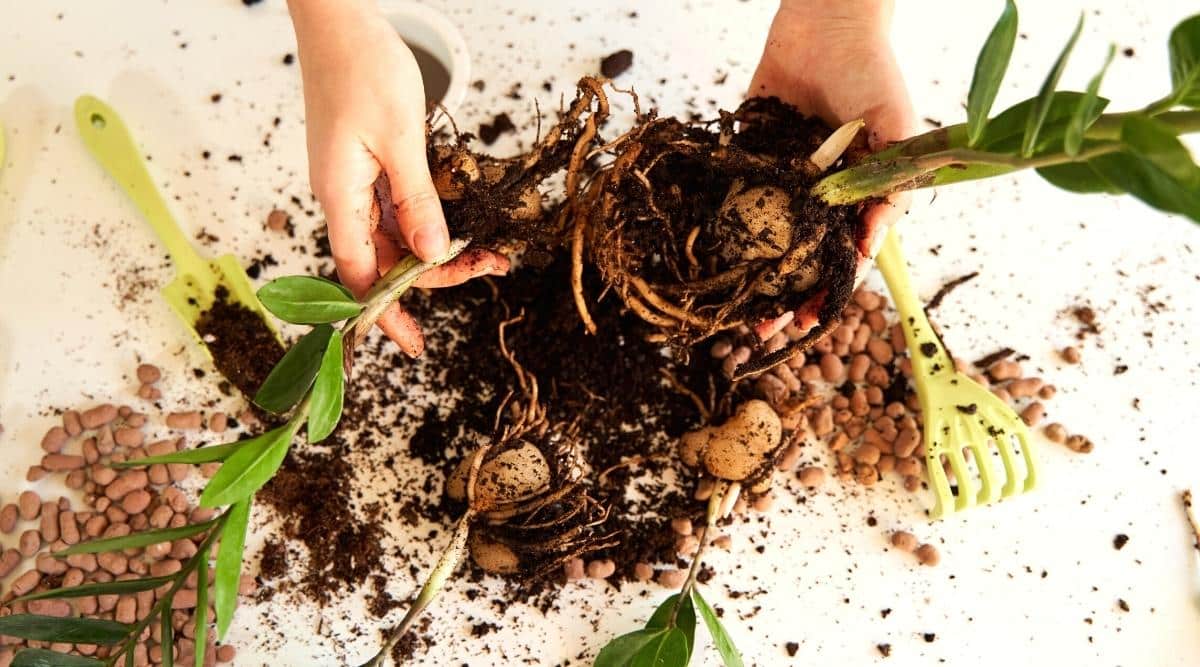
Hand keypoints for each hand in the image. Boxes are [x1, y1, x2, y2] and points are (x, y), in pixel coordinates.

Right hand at [289, 0, 507, 356]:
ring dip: (438, 250)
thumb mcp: (401, 137)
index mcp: (340, 195)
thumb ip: (417, 200)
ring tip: (488, 251)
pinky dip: (430, 223)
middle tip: (490, 265)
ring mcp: (355, 183)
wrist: (339, 21)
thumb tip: (432, 255)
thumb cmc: (361, 66)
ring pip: (396, 238)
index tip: (416, 344)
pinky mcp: (368, 167)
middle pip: (385, 261)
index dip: (386, 313)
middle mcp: (343, 197)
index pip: (359, 276)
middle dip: (436, 274)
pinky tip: (460, 225)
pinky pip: (398, 211)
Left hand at [748, 0, 913, 338]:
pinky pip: (733, 190)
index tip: (806, 324)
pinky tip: (705, 256)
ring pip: (763, 235)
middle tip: (760, 330)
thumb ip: (887, 187)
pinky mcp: (751, 150)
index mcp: (856, 194)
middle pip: (798, 257)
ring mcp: (783, 174)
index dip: (826, 294)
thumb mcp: (896, 133)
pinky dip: (720, 223)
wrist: (828, 19)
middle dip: (782, 296)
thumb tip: (868, 249)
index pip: (841, 258)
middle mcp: (818, 191)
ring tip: (732, 308)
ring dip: (750, 273)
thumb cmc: (873, 71)